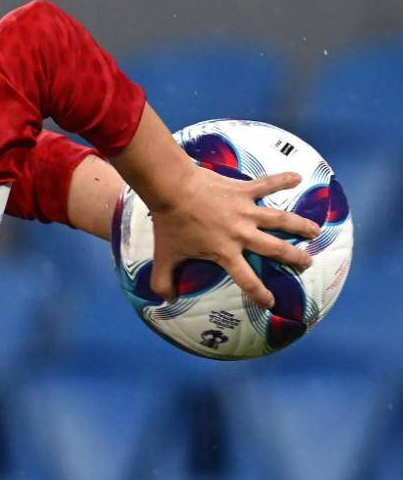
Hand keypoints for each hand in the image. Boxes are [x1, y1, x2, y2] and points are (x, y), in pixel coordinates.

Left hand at [148, 167, 320, 308]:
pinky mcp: (243, 190)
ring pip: (280, 220)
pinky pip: (267, 184)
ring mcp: (245, 211)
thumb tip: (165, 301)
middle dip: (294, 258)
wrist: (172, 189)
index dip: (260, 293)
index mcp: (225, 252)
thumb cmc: (169, 224)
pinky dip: (283, 180)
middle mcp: (242, 234)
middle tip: (308, 263)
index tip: (272, 302)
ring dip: (299, 225)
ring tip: (315, 230)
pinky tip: (298, 177)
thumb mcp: (164, 257)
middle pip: (275, 249)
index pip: (247, 279)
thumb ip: (163, 281)